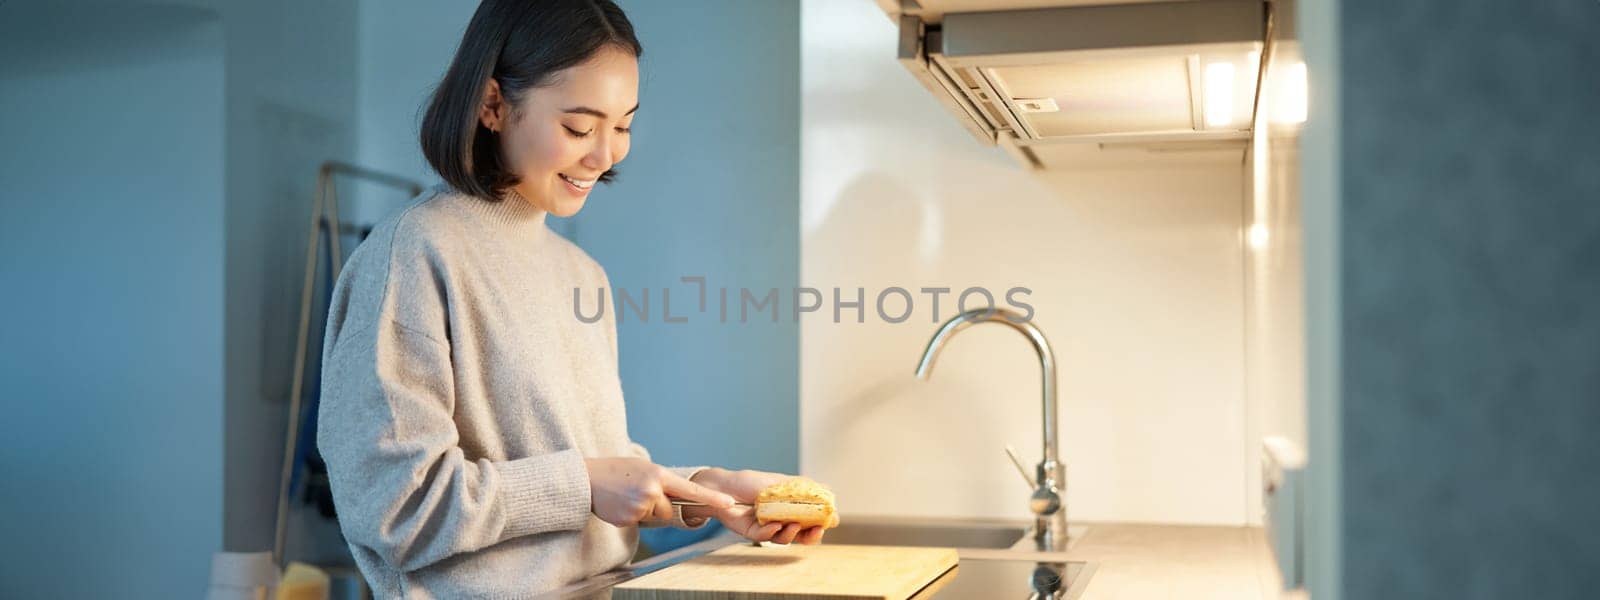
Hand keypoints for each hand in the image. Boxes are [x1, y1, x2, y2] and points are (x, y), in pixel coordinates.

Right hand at [585, 458, 734, 527]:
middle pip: (670, 510)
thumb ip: (662, 481)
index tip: (730, 503)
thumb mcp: (643, 468)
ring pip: (655, 517)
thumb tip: (679, 497)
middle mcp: (652, 490)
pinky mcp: (629, 518)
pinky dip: (632, 516)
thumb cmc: (615, 471)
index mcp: (659, 474)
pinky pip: (640, 522)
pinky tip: (620, 504)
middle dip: (659, 506)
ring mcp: (640, 505)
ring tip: (627, 497)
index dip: (711, 497)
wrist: (586, 479)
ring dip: (644, 511)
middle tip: (638, 493)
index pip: (691, 489)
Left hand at [691, 468, 827, 544]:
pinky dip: (770, 532)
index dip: (821, 524)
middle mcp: (780, 521)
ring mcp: (767, 528)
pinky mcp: (752, 533)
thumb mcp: (780, 482)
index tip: (830, 521)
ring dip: (791, 534)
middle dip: (811, 536)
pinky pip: (764, 537)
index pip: (810, 521)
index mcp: (789, 509)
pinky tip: (774, 525)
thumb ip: (802, 488)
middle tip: (817, 531)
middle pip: (801, 535)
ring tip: (794, 524)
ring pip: (784, 539)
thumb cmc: (750, 482)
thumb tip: (828, 490)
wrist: (723, 486)